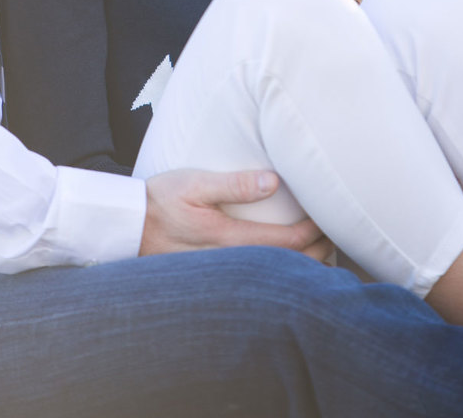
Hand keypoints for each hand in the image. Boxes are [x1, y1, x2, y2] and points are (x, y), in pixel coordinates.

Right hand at [140, 168, 333, 260]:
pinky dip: (280, 274)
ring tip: (321, 252)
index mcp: (229, 238)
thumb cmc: (160, 200)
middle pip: (288, 266)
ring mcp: (223, 275)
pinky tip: (288, 267)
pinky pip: (258, 281)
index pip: (288, 242)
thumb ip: (233, 184)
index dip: (315, 232)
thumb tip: (272, 182)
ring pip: (275, 278)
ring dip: (302, 267)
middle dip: (318, 253)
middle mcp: (230, 263)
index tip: (330, 218)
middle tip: (335, 236)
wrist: (127, 228)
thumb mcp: (194, 183)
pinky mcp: (215, 279)